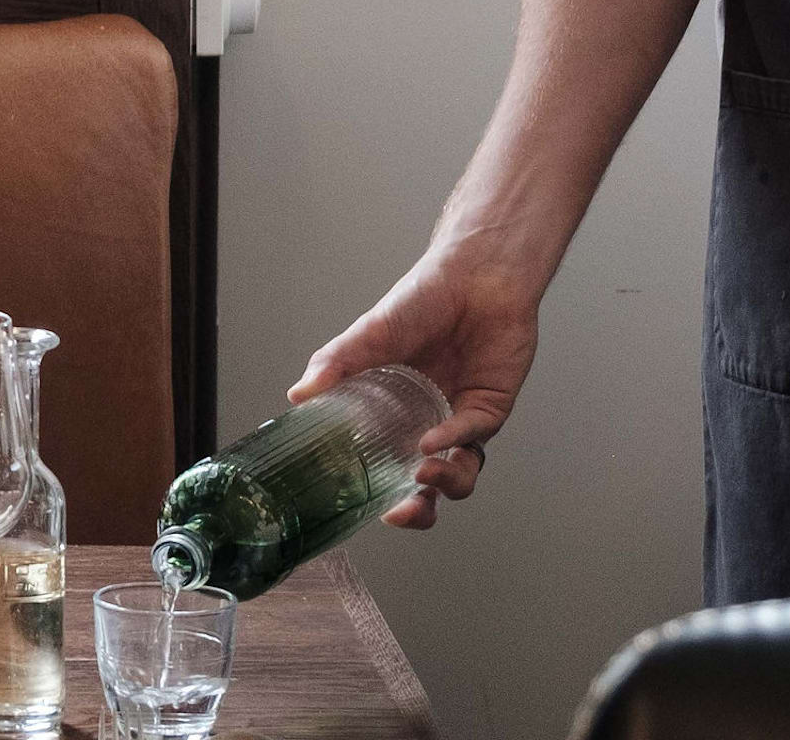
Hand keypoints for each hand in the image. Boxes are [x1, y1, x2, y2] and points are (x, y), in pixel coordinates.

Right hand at [292, 252, 542, 529]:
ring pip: (459, 472)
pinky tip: (435, 440)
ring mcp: (461, 418)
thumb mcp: (370, 333)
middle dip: (417, 509)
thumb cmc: (423, 299)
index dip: (377, 494)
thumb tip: (298, 395)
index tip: (363, 510)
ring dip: (442, 484)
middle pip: (426, 484)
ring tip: (421, 474)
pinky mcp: (490, 408)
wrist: (475, 275)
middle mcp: (428, 421)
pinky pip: (474, 437)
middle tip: (400, 513)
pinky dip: (453, 443)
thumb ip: (336, 363)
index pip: (385, 465)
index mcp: (393, 411)